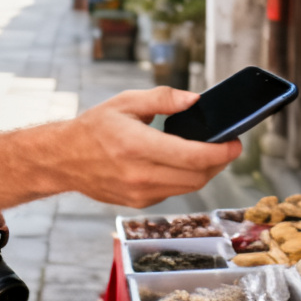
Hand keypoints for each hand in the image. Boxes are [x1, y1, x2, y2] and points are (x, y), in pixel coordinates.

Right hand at [60, 87, 240, 207]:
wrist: (64, 159)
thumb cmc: (95, 127)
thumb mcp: (126, 101)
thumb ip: (163, 98)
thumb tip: (196, 100)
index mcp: (137, 146)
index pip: (192, 156)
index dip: (221, 152)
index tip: (236, 143)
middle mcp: (140, 175)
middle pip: (198, 176)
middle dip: (219, 161)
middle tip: (227, 145)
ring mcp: (140, 193)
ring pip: (189, 187)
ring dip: (205, 172)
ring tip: (209, 153)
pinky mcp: (139, 202)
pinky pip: (174, 191)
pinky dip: (185, 178)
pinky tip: (182, 163)